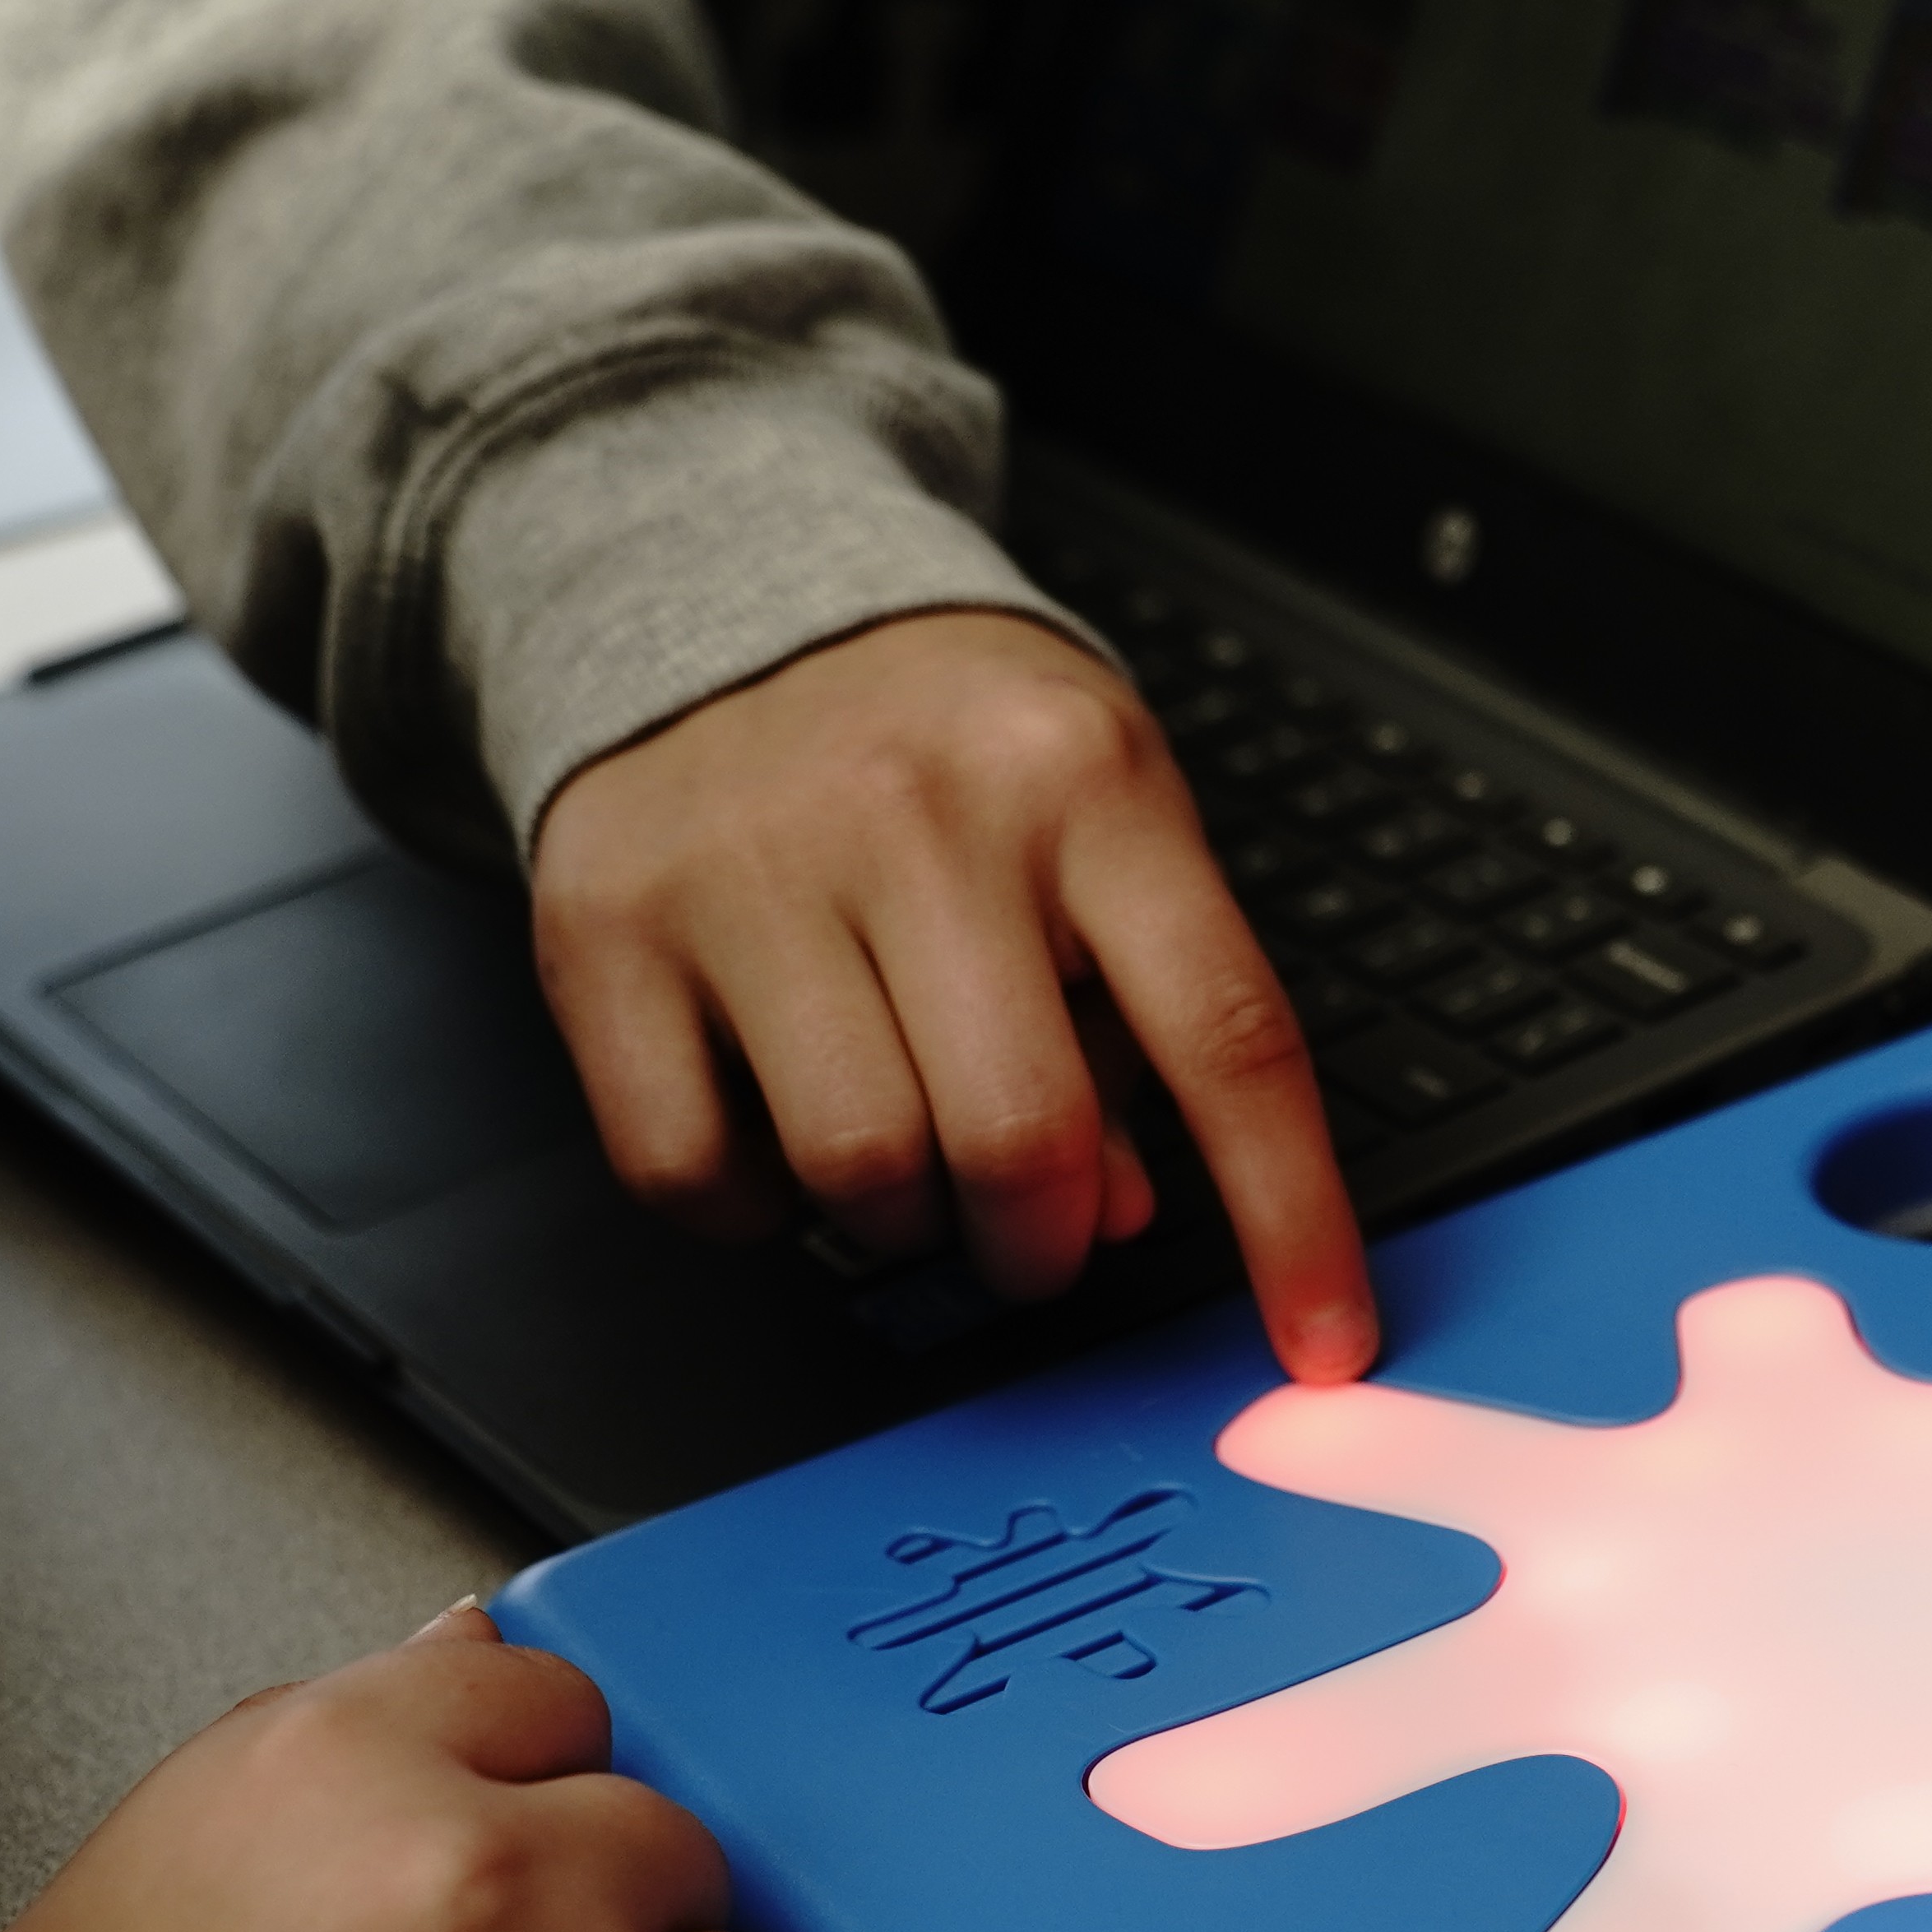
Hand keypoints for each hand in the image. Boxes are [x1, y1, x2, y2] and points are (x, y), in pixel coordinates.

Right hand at [531, 610, 1376, 1379]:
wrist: (730, 589)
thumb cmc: (954, 743)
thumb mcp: (1101, 829)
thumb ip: (1139, 1021)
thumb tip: (1121, 1216)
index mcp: (1087, 787)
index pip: (1228, 1037)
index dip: (1290, 1217)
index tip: (1324, 1342)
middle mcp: (919, 812)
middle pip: (1021, 1140)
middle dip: (1046, 1242)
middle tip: (1034, 1227)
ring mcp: (751, 864)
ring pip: (859, 1171)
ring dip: (903, 1223)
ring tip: (907, 1150)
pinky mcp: (607, 923)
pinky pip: (691, 1167)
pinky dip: (752, 1207)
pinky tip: (778, 1129)